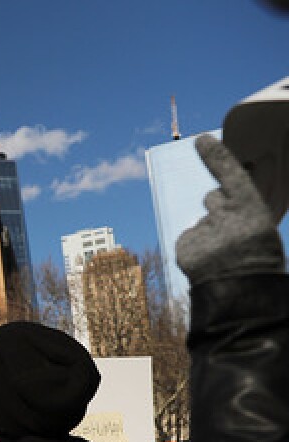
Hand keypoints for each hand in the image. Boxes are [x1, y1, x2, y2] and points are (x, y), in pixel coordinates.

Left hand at [176, 135, 283, 285]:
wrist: (243, 300)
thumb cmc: (258, 263)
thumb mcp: (259, 230)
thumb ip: (240, 211)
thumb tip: (213, 199)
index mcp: (251, 211)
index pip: (230, 174)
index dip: (216, 155)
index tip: (201, 139)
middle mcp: (225, 217)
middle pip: (212, 198)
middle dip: (217, 208)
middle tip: (232, 231)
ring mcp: (203, 232)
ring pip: (201, 222)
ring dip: (209, 232)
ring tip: (224, 256)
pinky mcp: (184, 248)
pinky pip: (188, 239)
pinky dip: (196, 248)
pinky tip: (209, 264)